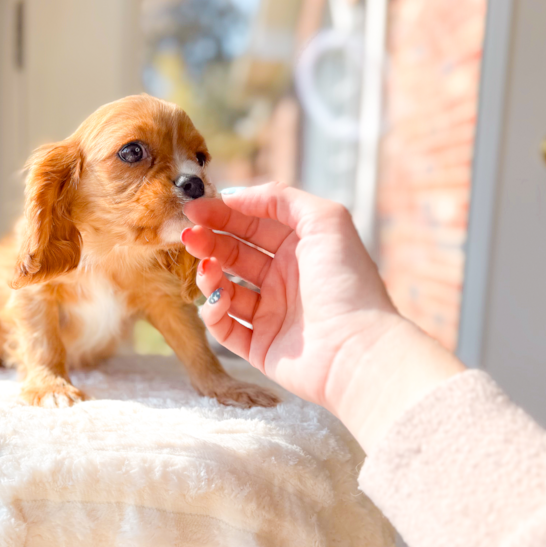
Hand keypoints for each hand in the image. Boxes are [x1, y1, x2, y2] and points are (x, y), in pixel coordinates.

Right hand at [182, 183, 463, 450]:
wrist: (356, 351)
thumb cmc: (346, 283)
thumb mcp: (326, 221)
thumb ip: (283, 198)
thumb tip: (236, 195)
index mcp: (301, 248)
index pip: (253, 224)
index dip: (223, 214)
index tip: (195, 208)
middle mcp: (285, 279)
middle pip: (234, 253)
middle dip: (210, 241)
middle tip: (189, 237)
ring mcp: (272, 314)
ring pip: (225, 288)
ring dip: (209, 275)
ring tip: (207, 269)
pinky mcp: (260, 347)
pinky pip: (225, 327)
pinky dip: (214, 312)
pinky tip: (218, 299)